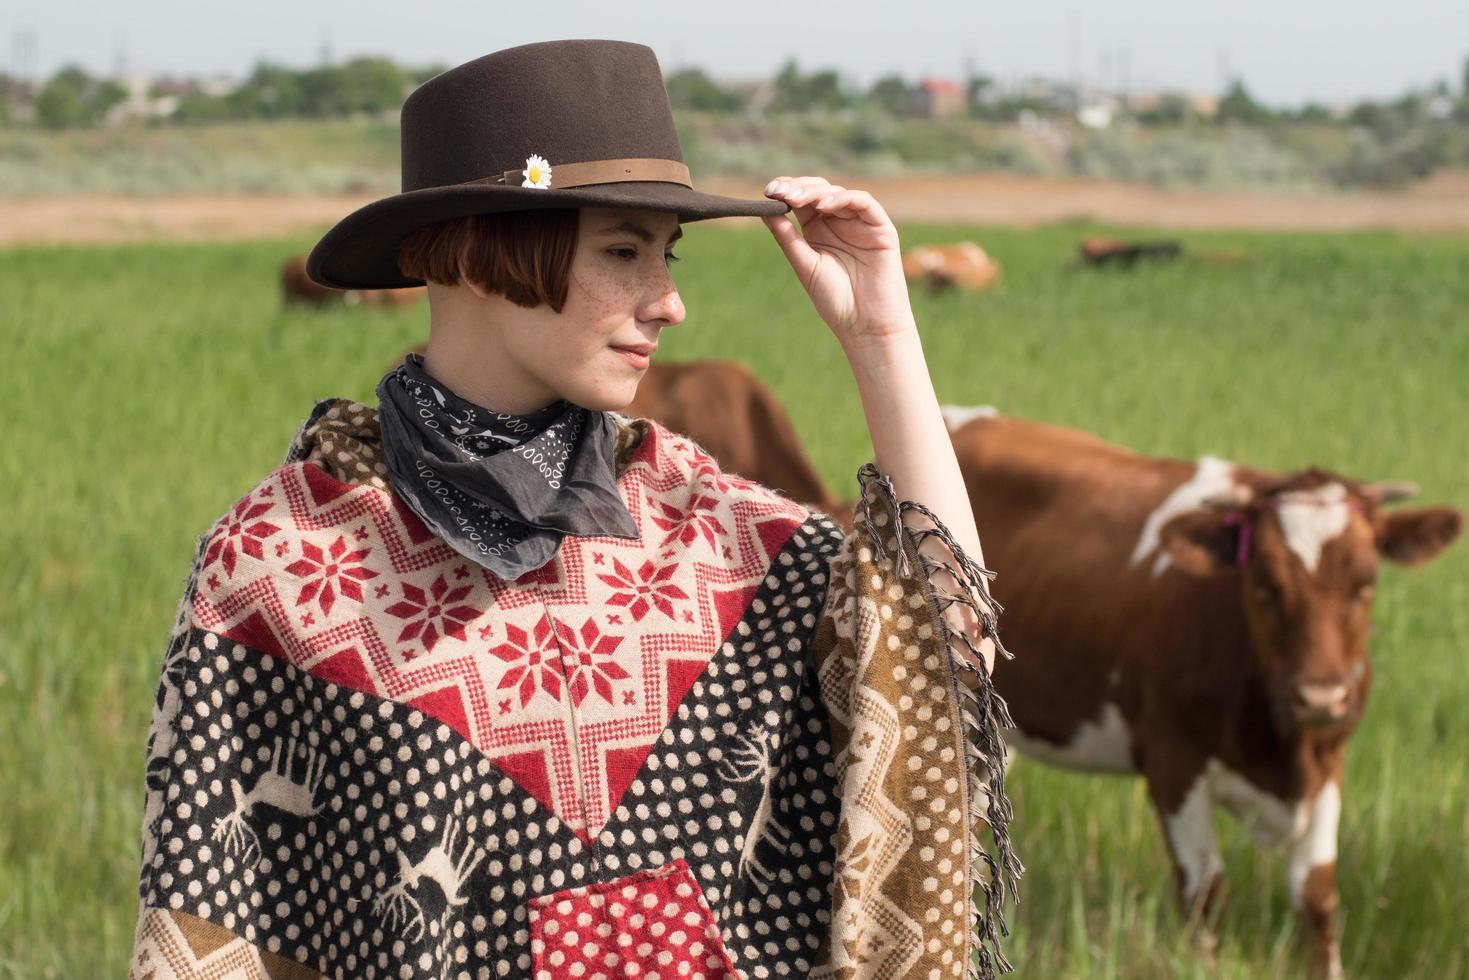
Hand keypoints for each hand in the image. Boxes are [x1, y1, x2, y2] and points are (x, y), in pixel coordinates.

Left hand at [761, 175, 916, 350]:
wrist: (865, 325)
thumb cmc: (835, 299)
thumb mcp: (804, 264)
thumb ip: (787, 237)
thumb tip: (764, 211)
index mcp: (818, 230)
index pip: (801, 200)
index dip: (786, 191)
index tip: (768, 192)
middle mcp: (839, 222)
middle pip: (818, 190)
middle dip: (797, 188)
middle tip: (780, 193)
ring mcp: (860, 223)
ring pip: (838, 192)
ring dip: (816, 192)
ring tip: (797, 199)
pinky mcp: (880, 227)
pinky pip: (863, 202)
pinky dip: (843, 198)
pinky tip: (824, 205)